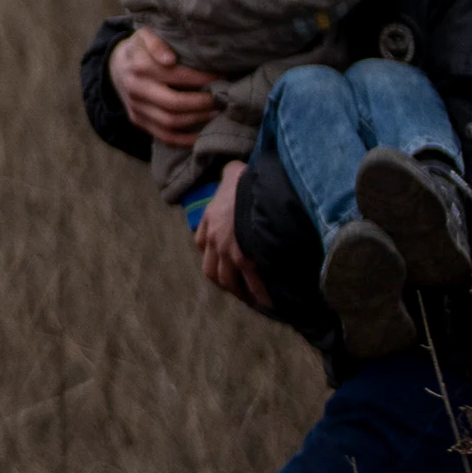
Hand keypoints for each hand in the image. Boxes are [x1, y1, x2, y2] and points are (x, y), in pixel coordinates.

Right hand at [113, 30, 218, 153]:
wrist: (115, 66)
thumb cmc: (139, 48)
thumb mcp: (144, 35)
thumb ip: (156, 43)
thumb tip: (169, 60)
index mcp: (140, 66)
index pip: (177, 76)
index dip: (202, 79)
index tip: (221, 77)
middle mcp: (136, 89)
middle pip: (174, 104)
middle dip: (202, 103)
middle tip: (221, 98)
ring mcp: (136, 108)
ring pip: (170, 122)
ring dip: (197, 120)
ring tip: (216, 112)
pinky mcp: (138, 121)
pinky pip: (162, 136)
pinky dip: (183, 140)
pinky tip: (201, 136)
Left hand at [193, 167, 272, 308]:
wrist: (253, 190)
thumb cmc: (244, 180)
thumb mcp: (232, 173)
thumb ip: (231, 175)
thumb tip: (236, 170)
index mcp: (209, 220)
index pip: (202, 243)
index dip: (211, 251)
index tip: (221, 257)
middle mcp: (214, 240)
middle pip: (211, 269)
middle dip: (224, 279)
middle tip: (236, 286)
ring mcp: (227, 252)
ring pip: (227, 280)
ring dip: (238, 290)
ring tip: (251, 298)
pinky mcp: (244, 259)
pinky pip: (252, 283)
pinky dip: (260, 294)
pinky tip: (269, 302)